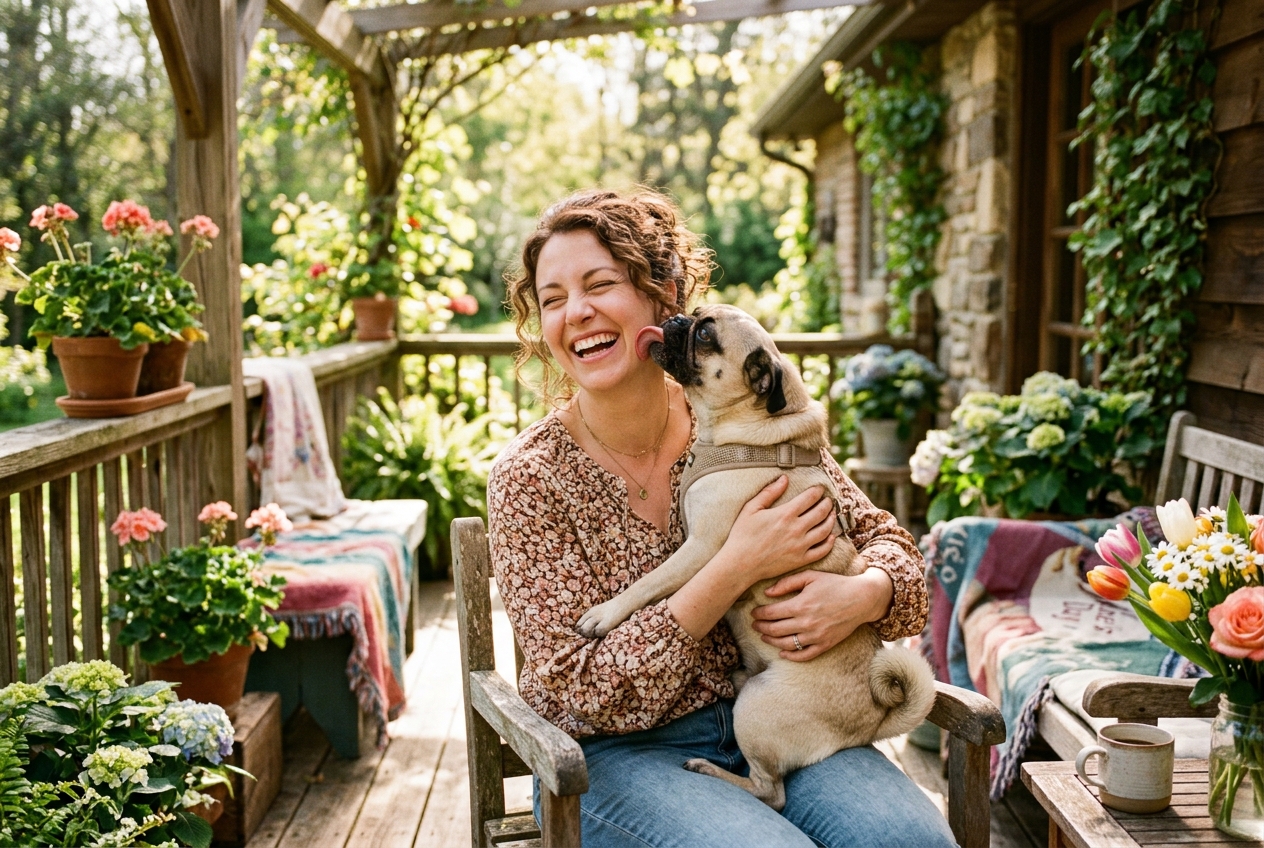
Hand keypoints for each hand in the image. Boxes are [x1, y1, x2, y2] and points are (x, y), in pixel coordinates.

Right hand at [720, 476, 835, 586]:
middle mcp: (797, 529)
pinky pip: (822, 551)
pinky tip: (831, 536)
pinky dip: (830, 542)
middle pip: (821, 512)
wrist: (740, 564)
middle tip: (828, 500)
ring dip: (831, 519)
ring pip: (825, 530)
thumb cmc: (742, 535)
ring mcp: (800, 546)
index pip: (809, 498)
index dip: (817, 491)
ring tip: (832, 514)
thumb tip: (784, 478)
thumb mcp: (751, 509)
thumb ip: (769, 493)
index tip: (819, 489)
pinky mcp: (800, 560)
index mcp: (785, 514)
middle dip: (827, 503)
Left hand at [749, 567, 893, 660]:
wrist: (861, 599)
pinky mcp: (825, 644)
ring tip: (764, 636)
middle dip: (761, 627)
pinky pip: (804, 655)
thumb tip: (766, 593)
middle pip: (775, 630)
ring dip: (771, 641)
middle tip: (754, 624)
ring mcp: (816, 636)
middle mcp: (806, 623)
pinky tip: (782, 652)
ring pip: (786, 644)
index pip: (771, 613)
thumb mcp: (810, 576)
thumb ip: (787, 583)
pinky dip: (790, 656)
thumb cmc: (835, 584)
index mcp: (801, 605)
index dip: (759, 613)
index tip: (754, 612)